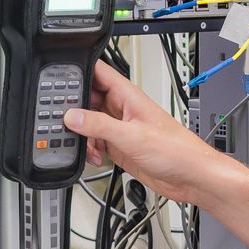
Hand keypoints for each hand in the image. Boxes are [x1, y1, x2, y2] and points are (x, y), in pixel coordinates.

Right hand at [64, 60, 239, 206]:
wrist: (191, 177)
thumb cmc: (176, 150)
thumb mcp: (131, 136)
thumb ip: (99, 126)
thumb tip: (72, 116)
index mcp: (129, 96)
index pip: (98, 73)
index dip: (78, 71)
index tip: (57, 78)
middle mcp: (123, 110)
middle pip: (89, 99)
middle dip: (74, 108)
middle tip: (61, 118)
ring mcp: (121, 128)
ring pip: (90, 122)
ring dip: (82, 133)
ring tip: (82, 142)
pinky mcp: (121, 147)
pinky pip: (96, 142)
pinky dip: (91, 149)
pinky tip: (95, 157)